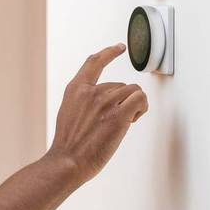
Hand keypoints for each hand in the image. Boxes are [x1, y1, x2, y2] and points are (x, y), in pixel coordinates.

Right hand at [48, 43, 148, 183]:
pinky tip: (134, 119)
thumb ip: (84, 102)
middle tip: (117, 119)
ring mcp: (105, 103)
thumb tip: (104, 104)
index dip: (108, 53)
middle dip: (123, 100)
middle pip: (120, 84)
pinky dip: (141, 108)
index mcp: (76, 90)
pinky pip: (140, 99)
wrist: (68, 161)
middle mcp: (90, 92)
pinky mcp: (119, 116)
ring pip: (133, 91)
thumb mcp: (68, 114)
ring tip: (125, 122)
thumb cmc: (69, 145)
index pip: (94, 63)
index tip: (118, 47)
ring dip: (133, 106)